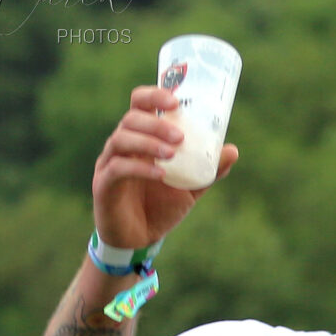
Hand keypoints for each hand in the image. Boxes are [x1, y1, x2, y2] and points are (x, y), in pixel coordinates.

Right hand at [93, 85, 236, 248]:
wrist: (140, 239)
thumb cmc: (160, 207)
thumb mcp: (190, 188)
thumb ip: (208, 170)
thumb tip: (232, 150)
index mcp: (141, 139)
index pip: (140, 104)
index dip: (153, 96)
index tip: (175, 101)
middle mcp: (122, 146)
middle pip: (131, 119)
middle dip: (156, 124)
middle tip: (180, 137)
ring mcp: (109, 163)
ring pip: (121, 139)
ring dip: (148, 143)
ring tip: (172, 154)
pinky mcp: (103, 184)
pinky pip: (118, 169)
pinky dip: (140, 168)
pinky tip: (160, 174)